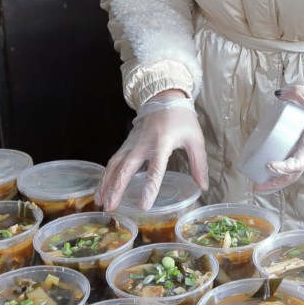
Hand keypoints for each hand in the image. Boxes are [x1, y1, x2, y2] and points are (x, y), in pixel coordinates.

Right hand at [95, 93, 208, 210]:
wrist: (164, 97)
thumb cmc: (182, 119)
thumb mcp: (195, 139)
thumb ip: (199, 164)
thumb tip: (203, 187)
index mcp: (162, 143)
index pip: (155, 169)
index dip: (150, 188)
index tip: (143, 206)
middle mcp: (143, 144)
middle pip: (126, 168)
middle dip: (116, 188)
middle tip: (110, 207)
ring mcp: (132, 143)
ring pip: (115, 165)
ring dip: (106, 183)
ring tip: (100, 202)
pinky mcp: (126, 143)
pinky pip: (113, 160)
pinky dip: (106, 175)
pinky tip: (101, 189)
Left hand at [254, 85, 303, 191]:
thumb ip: (297, 93)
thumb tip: (278, 95)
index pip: (297, 163)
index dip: (283, 168)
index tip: (269, 165)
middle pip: (292, 175)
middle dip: (274, 183)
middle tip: (256, 187)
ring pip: (291, 171)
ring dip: (275, 179)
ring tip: (257, 182)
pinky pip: (291, 159)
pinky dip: (280, 167)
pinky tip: (266, 164)